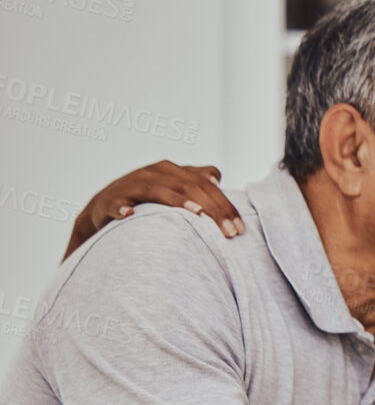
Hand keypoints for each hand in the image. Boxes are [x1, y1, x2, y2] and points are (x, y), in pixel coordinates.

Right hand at [68, 161, 241, 258]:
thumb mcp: (171, 188)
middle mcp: (153, 173)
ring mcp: (130, 185)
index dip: (225, 204)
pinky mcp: (110, 200)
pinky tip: (130, 214)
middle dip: (213, 209)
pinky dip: (122, 208)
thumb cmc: (146, 201)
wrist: (103, 207)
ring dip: (177, 201)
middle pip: (189, 187)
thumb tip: (217, 177)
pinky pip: (116, 203)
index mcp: (172, 171)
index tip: (241, 228)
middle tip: (230, 233)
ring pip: (157, 190)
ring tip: (197, 213)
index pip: (206, 184)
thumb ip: (194, 180)